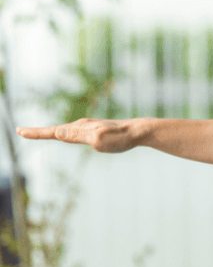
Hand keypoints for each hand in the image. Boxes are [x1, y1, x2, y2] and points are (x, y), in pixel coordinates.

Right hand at [16, 118, 139, 153]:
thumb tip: (57, 131)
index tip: (20, 131)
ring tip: (34, 133)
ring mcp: (88, 127)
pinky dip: (62, 133)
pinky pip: (73, 132)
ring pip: (64, 131)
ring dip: (48, 132)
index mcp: (79, 128)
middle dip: (38, 132)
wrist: (138, 131)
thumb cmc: (120, 138)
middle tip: (20, 131)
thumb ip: (78, 136)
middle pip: (55, 130)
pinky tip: (62, 134)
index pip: (53, 132)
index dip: (36, 133)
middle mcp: (81, 125)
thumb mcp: (98, 140)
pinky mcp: (95, 130)